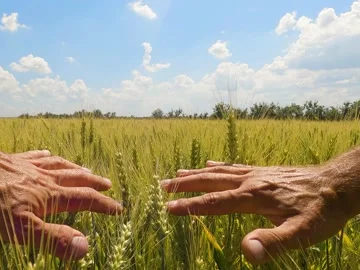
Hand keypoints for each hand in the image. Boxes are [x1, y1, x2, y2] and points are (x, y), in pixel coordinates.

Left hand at [0, 148, 121, 259]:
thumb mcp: (23, 231)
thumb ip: (55, 239)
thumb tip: (85, 247)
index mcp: (50, 196)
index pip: (84, 200)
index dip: (103, 206)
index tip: (118, 209)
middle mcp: (43, 179)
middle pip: (76, 178)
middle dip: (93, 183)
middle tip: (107, 183)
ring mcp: (28, 167)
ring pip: (59, 166)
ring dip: (75, 168)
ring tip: (84, 169)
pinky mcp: (12, 161)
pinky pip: (34, 156)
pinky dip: (45, 156)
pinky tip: (46, 153)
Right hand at [161, 161, 358, 264]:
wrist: (338, 184)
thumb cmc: (320, 212)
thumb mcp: (301, 233)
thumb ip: (272, 242)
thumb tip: (245, 250)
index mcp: (253, 196)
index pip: (215, 203)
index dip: (191, 206)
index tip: (168, 209)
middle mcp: (250, 181)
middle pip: (211, 181)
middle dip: (185, 185)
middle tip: (164, 186)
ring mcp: (256, 173)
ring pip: (219, 171)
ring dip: (196, 174)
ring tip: (177, 174)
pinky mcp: (263, 171)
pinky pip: (234, 166)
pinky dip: (218, 165)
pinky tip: (209, 163)